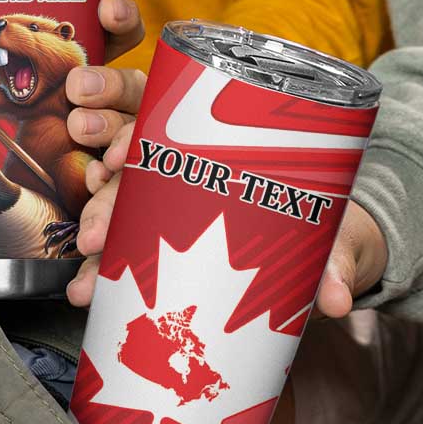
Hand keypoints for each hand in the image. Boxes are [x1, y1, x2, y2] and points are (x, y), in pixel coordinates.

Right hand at [66, 119, 388, 315]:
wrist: (326, 250)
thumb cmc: (326, 227)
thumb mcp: (331, 236)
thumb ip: (333, 265)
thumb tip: (338, 302)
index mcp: (223, 143)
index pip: (163, 121)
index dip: (135, 134)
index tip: (117, 157)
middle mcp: (189, 168)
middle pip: (132, 171)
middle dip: (106, 201)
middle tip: (94, 236)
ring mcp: (173, 206)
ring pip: (120, 211)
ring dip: (96, 241)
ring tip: (84, 280)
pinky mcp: (168, 243)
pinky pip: (127, 250)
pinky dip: (104, 269)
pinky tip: (89, 289)